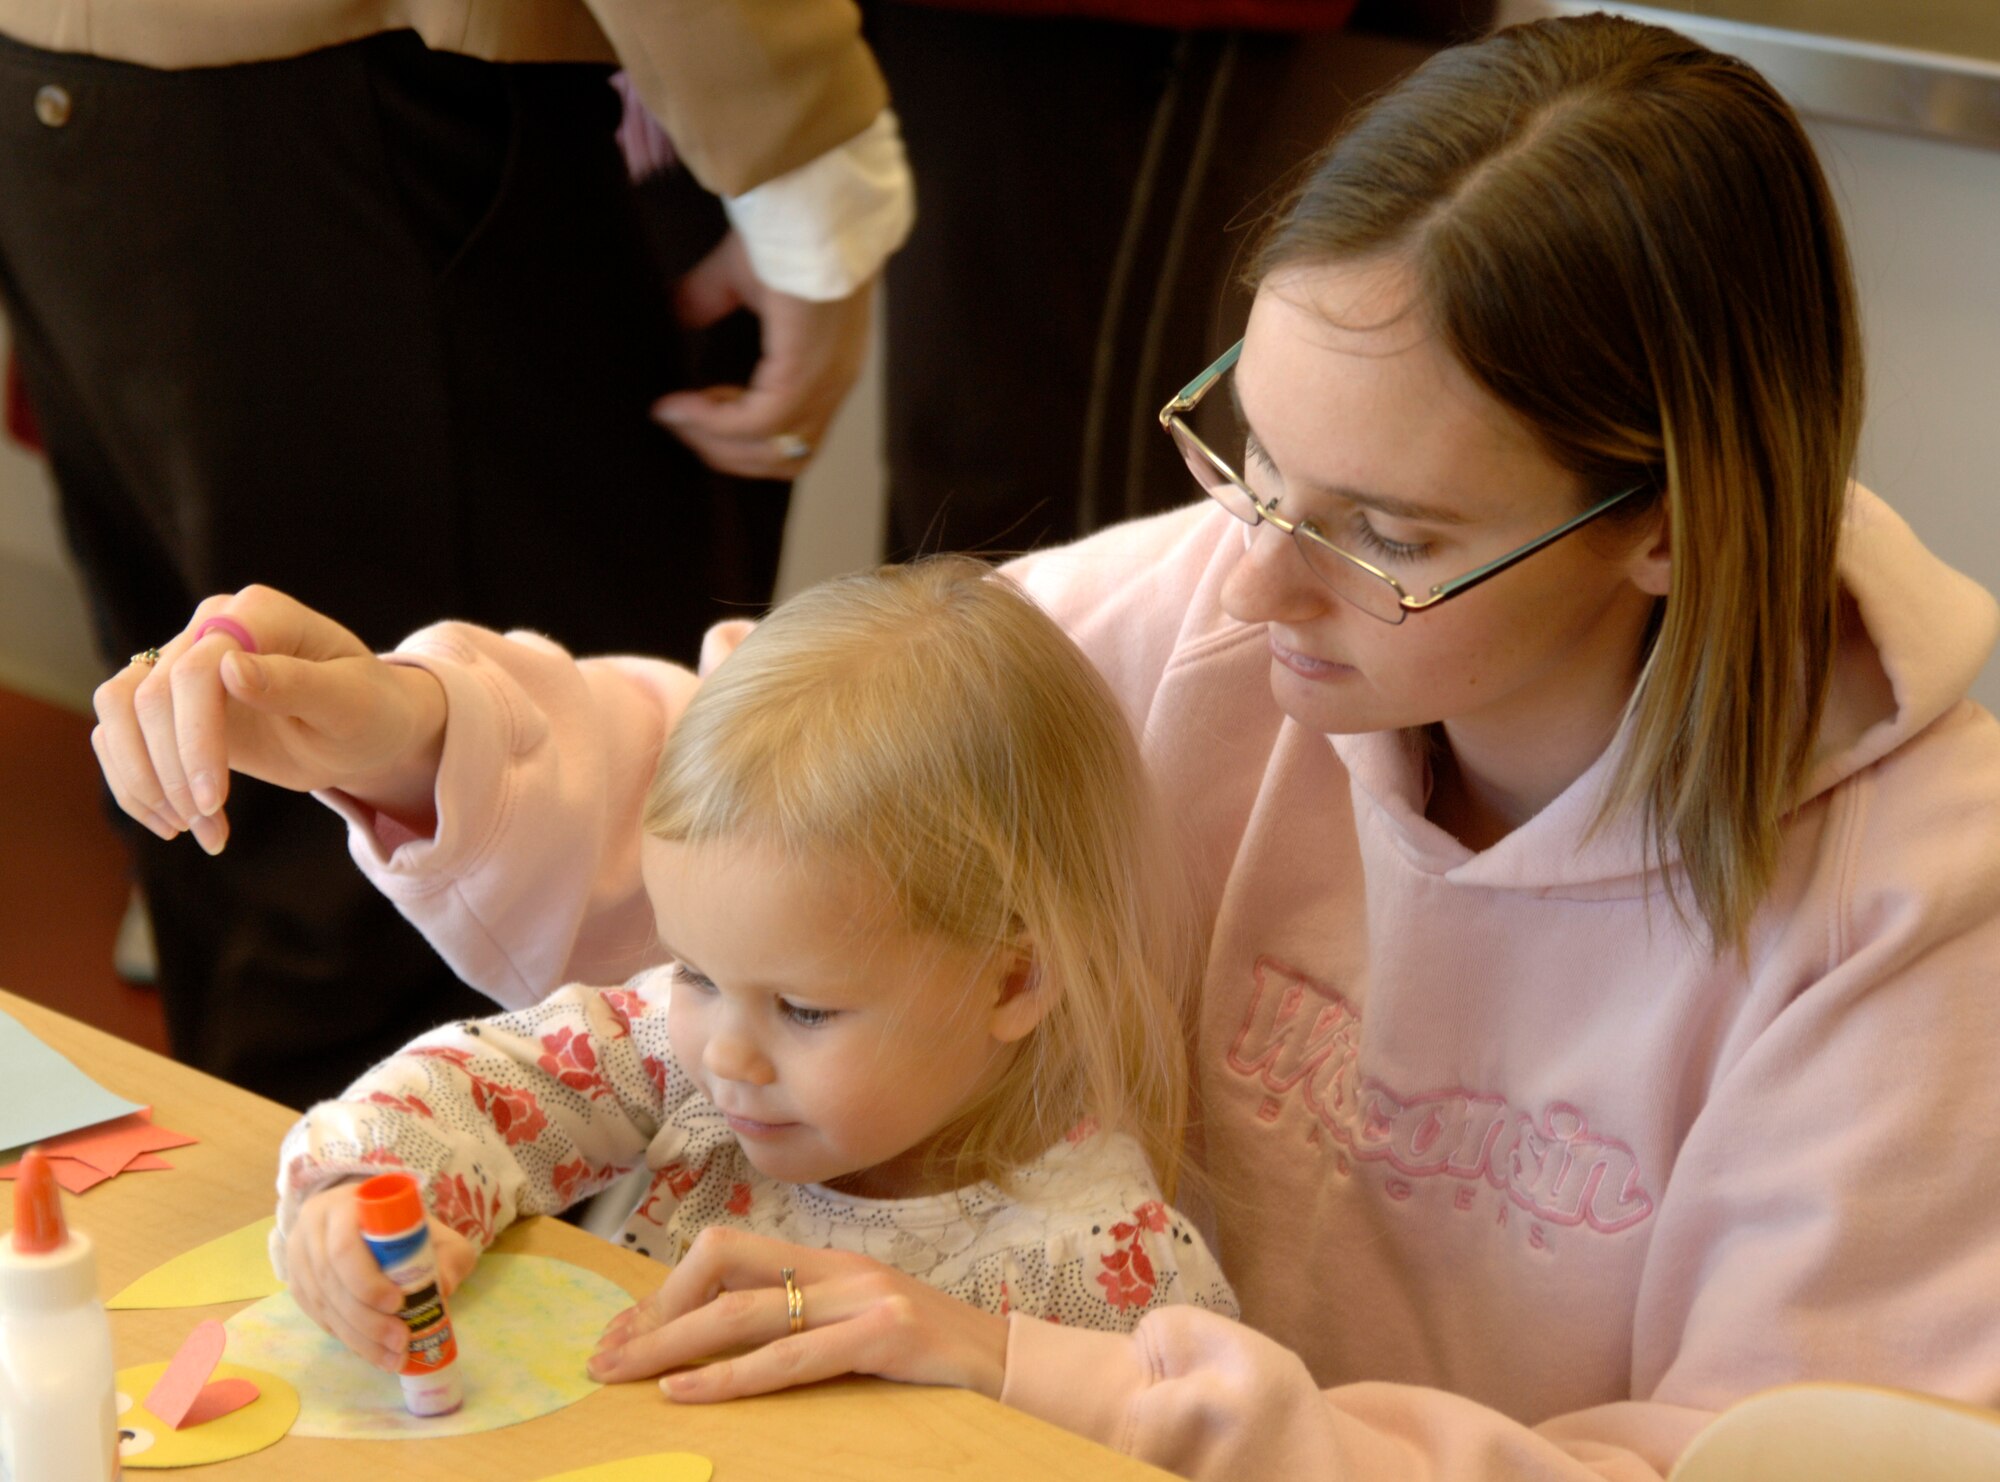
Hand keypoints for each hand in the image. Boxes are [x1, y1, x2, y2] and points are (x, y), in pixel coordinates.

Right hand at [90, 586, 447, 853]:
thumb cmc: (369, 711)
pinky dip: (133, 782)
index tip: (215, 801)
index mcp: (259, 614)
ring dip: (143, 779)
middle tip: (208, 827)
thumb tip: (230, 667)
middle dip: (172, 772)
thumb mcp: (350, 704)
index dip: (195, 739)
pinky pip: (118, 732)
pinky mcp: (168, 699)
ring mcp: (182, 659)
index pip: (197, 670)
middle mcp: (210, 626)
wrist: (364, 730)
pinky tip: (170, 823)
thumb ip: (296, 683)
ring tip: (187, 830)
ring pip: (118, 710)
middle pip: (149, 696)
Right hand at [285, 1183, 476, 1371]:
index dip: (367, 1281)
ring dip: (358, 1338)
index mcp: (344, 1206)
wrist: (366, 1218)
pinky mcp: (298, 1284)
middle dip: (367, 1320)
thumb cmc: (402, 1224)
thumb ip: (449, 1253)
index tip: (399, 1303)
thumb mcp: (434, 1229)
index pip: (344, 1248)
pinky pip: (318, 1317)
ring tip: (392, 1357)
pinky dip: (346, 1337)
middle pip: (332, 1283)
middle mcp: (313, 1229)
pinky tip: (371, 1352)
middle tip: (401, 1340)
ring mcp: (299, 1257)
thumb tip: (442, 1288)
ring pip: (323, 1305)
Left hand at [586, 1228, 1008, 1401]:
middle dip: (654, 1311)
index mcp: (832, 1262)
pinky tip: (685, 1392)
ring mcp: (865, 1297)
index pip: (729, 1250)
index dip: (669, 1289)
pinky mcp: (885, 1336)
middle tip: (604, 1356)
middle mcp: (843, 1268)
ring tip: (624, 1373)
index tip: (627, 1332)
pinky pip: (788, 1357)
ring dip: (672, 1343)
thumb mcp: (864, 1332)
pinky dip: (727, 1376)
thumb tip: (725, 1351)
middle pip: (722, 1265)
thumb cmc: (938, 1362)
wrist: (1022, 1370)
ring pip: (744, 1309)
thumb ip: (807, 1327)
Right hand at [652, 231, 872, 480]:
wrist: (810, 196)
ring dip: (718, 445)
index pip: (790, 438)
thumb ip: (703, 305)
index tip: (688, 417)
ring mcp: (825, 382)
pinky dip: (715, 422)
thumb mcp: (736, 278)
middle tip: (677, 426)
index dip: (737, 441)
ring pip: (773, 453)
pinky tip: (680, 404)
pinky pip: (758, 421)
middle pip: (783, 460)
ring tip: (678, 417)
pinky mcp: (806, 370)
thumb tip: (668, 319)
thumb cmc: (786, 228)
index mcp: (827, 368)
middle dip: (722, 454)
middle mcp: (833, 385)